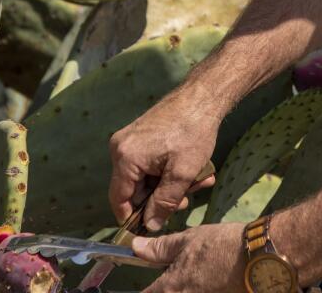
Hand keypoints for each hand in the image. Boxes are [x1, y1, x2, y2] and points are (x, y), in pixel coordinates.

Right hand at [108, 91, 220, 229]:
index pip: (119, 199)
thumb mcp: (182, 173)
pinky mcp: (140, 135)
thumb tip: (150, 225)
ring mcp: (129, 139)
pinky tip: (192, 169)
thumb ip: (164, 202)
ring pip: (146, 176)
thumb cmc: (193, 132)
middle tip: (186, 199)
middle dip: (161, 197)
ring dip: (169, 183)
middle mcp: (120, 148)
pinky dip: (168, 169)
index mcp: (125, 157)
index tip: (151, 226)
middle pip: (134, 188)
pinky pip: (149, 162)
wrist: (202, 96)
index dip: (133, 217)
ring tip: (199, 180)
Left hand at [131, 223, 246, 292]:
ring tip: (196, 276)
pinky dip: (200, 289)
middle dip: (165, 288)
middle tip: (179, 276)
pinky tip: (207, 281)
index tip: (148, 284)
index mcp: (171, 288)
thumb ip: (160, 248)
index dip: (145, 289)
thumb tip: (135, 247)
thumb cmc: (221, 245)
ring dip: (184, 288)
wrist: (259, 256)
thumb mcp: (188, 240)